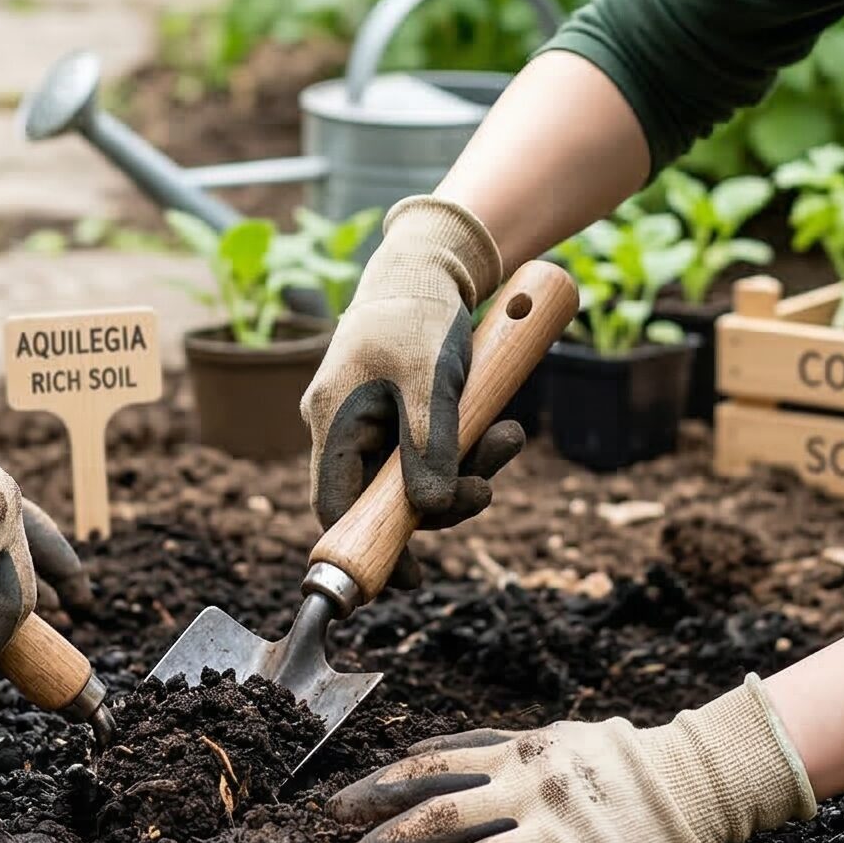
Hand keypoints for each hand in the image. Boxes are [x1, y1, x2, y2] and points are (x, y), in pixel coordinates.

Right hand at [301, 196, 525, 560]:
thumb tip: (429, 513)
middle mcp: (341, 424)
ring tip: (511, 438)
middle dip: (441, 501)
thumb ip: (430, 447)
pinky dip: (464, 448)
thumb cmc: (421, 312)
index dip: (366, 547)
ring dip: (465, 470)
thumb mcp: (432, 380)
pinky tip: (503, 429)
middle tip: (487, 492)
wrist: (429, 262)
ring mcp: (367, 419)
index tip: (407, 580)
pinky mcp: (396, 412)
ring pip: (412, 475)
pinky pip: (427, 450)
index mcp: (332, 418)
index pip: (333, 504)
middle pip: (381, 496)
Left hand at [325, 676, 815, 842]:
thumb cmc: (610, 760)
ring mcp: (560, 836)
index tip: (332, 812)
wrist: (694, 780)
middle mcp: (528, 792)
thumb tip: (419, 760)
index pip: (428, 769)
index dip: (375, 791)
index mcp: (514, 755)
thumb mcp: (545, 737)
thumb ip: (487, 749)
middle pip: (438, 820)